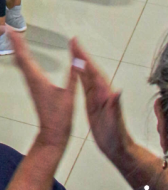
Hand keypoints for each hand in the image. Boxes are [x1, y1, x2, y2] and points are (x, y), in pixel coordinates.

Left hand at [10, 32, 77, 151]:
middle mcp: (31, 79)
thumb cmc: (61, 116)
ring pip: (20, 62)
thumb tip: (79, 59)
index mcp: (37, 79)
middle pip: (19, 56)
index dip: (17, 42)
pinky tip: (21, 55)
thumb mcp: (70, 95)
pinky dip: (21, 57)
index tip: (10, 29)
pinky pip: (24, 68)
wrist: (52, 133)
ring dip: (17, 48)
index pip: (24, 56)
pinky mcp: (33, 87)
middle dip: (14, 41)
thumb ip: (74, 76)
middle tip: (6, 27)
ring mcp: (31, 83)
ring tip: (12, 36)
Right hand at [70, 38, 131, 163]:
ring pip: (86, 75)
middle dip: (81, 55)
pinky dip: (79, 74)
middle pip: (89, 69)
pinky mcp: (92, 102)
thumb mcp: (115, 123)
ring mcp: (97, 97)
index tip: (77, 45)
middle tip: (72, 41)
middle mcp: (101, 92)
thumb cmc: (116, 137)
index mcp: (105, 94)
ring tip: (72, 50)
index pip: (94, 72)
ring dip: (79, 62)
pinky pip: (84, 85)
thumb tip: (117, 91)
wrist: (117, 148)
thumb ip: (115, 107)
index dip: (85, 58)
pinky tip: (75, 70)